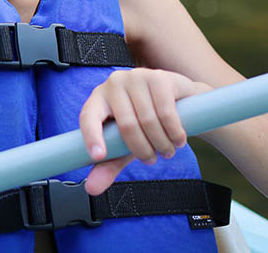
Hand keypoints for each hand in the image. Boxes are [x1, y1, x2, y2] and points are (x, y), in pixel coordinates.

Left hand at [78, 68, 209, 195]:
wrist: (177, 101)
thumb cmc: (143, 124)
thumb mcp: (124, 146)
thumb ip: (107, 165)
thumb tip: (91, 190)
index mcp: (98, 99)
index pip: (88, 117)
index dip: (92, 136)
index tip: (98, 156)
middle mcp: (114, 84)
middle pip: (126, 125)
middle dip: (143, 150)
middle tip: (153, 160)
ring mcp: (136, 77)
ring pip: (148, 120)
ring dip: (161, 144)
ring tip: (167, 150)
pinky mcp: (159, 77)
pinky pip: (166, 111)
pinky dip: (174, 132)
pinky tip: (179, 139)